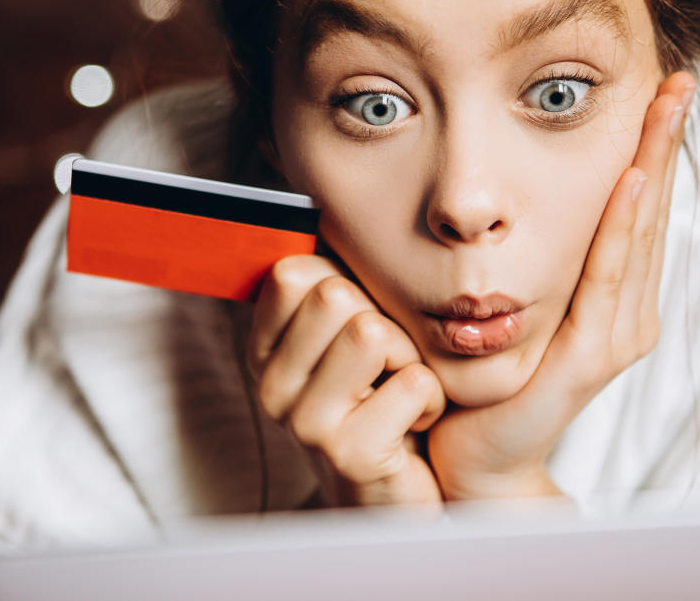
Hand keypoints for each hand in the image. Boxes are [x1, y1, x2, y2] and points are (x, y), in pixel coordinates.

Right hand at [249, 254, 446, 506]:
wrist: (405, 499)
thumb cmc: (384, 406)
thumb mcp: (348, 342)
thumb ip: (330, 286)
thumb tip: (320, 201)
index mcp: (266, 351)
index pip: (292, 272)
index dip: (346, 285)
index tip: (357, 324)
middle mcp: (273, 387)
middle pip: (333, 294)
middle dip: (384, 322)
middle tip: (387, 366)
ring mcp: (305, 424)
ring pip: (371, 331)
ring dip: (409, 358)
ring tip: (400, 392)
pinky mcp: (349, 455)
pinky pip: (413, 381)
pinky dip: (432, 399)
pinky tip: (414, 426)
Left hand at [425, 72, 696, 500]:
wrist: (477, 460)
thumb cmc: (487, 380)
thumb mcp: (515, 303)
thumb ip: (532, 260)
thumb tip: (511, 197)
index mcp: (615, 297)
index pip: (638, 208)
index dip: (653, 149)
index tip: (662, 92)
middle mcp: (628, 313)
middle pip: (651, 211)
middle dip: (664, 143)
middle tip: (679, 82)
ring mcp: (616, 335)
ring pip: (638, 234)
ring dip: (652, 166)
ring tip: (666, 109)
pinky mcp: (593, 357)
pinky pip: (607, 279)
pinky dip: (622, 228)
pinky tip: (631, 181)